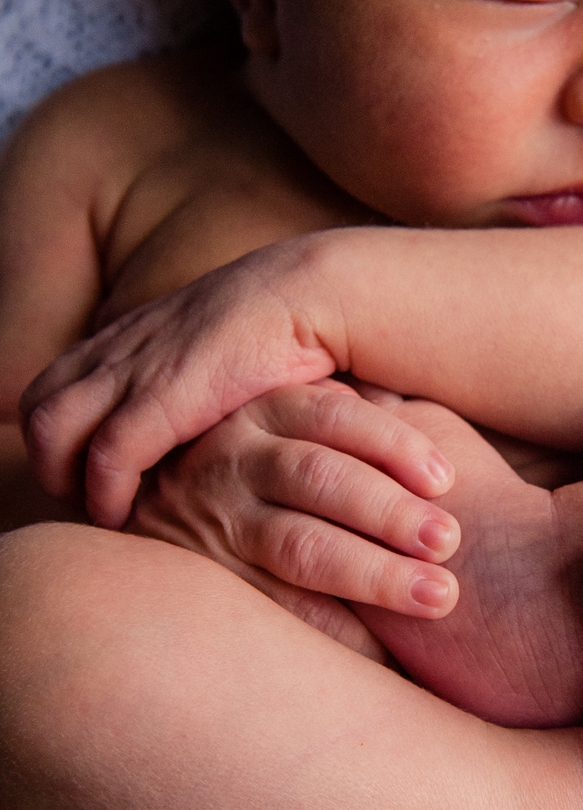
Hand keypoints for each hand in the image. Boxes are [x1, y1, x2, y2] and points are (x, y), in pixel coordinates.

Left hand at [20, 232, 388, 526]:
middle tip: (92, 502)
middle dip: (51, 464)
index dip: (61, 441)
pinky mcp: (164, 396)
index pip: (54, 389)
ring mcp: (134, 370)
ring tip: (107, 512)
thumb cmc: (287, 336)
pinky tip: (127, 515)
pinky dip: (103, 493)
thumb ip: (190, 387)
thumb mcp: (218, 356)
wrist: (317, 294)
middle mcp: (118, 350)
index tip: (98, 481)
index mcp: (129, 338)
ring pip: (49, 429)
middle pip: (38, 408)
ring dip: (65, 481)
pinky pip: (105, 455)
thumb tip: (190, 434)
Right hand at [129, 380, 459, 657]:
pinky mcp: (206, 582)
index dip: (394, 444)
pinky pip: (276, 609)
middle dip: (390, 512)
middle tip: (449, 542)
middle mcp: (233, 458)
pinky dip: (337, 629)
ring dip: (376, 574)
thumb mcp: (285, 421)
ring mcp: (215, 522)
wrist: (149, 512)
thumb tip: (427, 416)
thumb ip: (344, 418)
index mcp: (266, 409)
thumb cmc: (258, 466)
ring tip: (438, 597)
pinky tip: (389, 651)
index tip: (447, 480)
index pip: (336, 416)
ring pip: (300, 546)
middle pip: (320, 478)